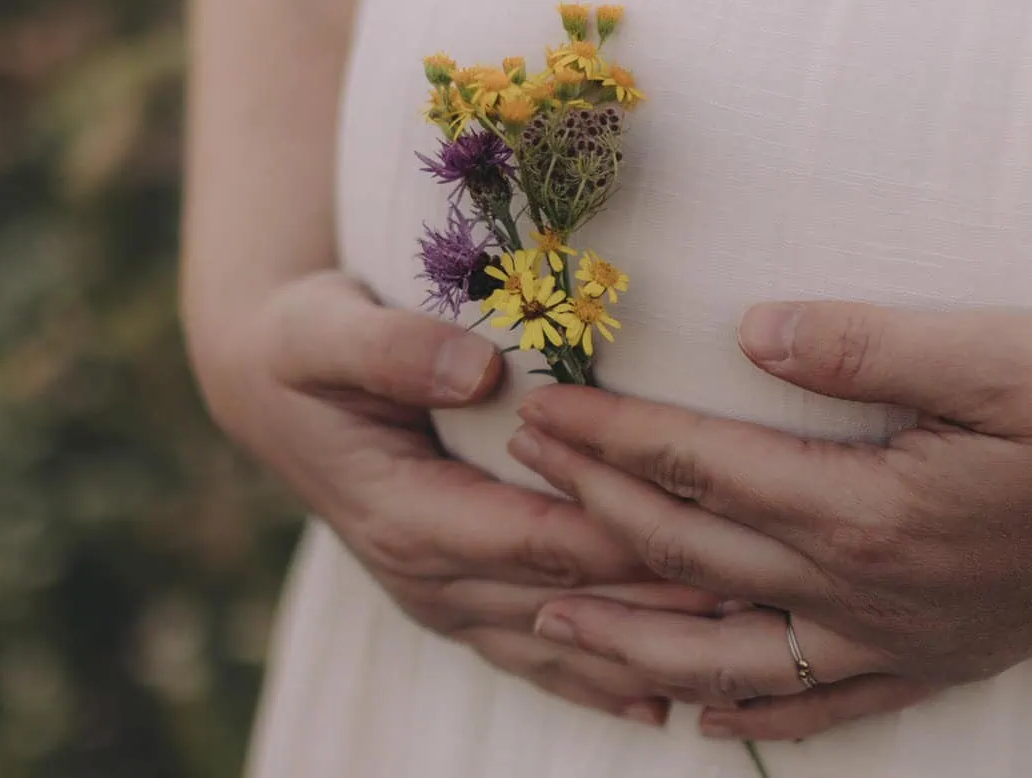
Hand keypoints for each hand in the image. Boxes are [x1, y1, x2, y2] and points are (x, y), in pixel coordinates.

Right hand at [191, 269, 721, 725]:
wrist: (271, 385)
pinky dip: (599, 680)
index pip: (538, 541)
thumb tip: (476, 367)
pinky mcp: (458, 603)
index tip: (703, 534)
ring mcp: (443, 601)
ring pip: (559, 647)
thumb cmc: (306, 343)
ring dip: (645, 651)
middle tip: (760, 596)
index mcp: (407, 516)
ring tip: (740, 648)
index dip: (620, 540)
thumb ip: (393, 349)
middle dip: (659, 604)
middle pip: (566, 603)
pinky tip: (666, 702)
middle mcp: (427, 577)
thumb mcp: (326, 330)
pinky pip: (536, 659)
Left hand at [504, 301, 1031, 741]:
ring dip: (631, 637)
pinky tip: (696, 709)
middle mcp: (869, 594)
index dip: (614, 437)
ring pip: (732, 657)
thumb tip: (751, 330)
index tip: (538, 406)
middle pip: (697, 560)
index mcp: (873, 510)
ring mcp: (902, 642)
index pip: (706, 472)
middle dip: (594, 514)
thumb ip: (867, 346)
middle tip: (513, 473)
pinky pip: (819, 708)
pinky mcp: (938, 662)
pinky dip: (747, 711)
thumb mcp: (1001, 355)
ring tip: (545, 621)